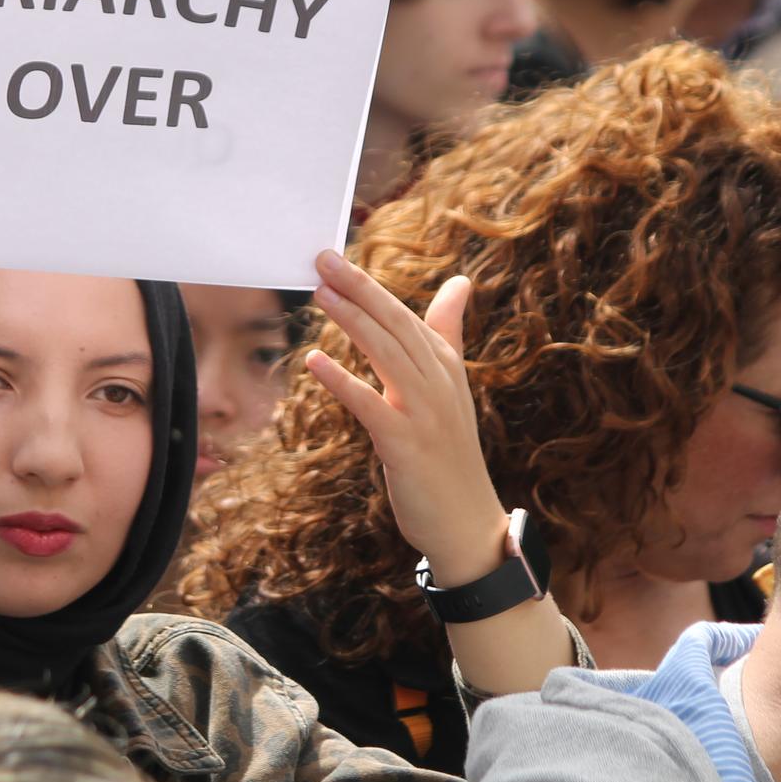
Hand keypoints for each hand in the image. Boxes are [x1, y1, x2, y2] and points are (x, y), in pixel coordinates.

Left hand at [304, 248, 509, 585]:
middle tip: (321, 258)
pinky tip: (313, 361)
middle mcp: (439, 384)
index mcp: (446, 368)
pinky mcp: (406, 446)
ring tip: (318, 293)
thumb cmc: (450, 454)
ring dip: (352, 320)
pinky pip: (371, 407)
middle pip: (396, 325)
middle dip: (359, 288)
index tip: (336, 257)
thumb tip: (460, 282)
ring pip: (386, 355)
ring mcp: (425, 415)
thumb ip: (448, 334)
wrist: (467, 524)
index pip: (406, 316)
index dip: (370, 286)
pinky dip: (343, 381)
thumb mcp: (450, 389)